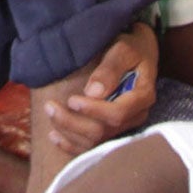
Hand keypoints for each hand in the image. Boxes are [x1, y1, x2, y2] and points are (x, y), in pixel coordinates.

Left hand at [45, 21, 157, 154]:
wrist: (138, 52)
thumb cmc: (131, 47)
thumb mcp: (124, 48)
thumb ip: (110, 68)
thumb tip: (94, 92)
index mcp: (142, 97)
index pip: (117, 114)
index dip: (93, 111)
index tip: (72, 100)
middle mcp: (135, 116)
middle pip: (103, 131)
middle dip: (73, 122)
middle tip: (50, 107)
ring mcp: (124, 126)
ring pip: (95, 141)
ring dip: (69, 132)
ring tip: (50, 114)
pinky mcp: (112, 129)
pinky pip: (92, 146)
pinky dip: (71, 144)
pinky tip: (54, 135)